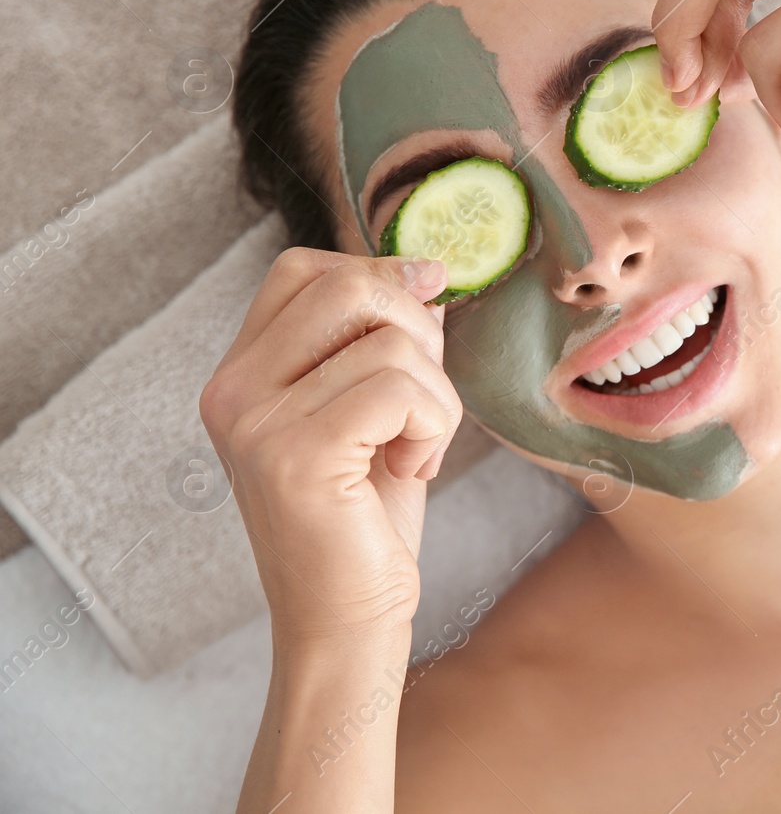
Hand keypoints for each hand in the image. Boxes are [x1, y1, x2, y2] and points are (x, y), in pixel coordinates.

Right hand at [198, 250, 462, 646]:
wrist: (348, 621)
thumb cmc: (367, 518)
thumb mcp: (378, 410)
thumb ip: (386, 341)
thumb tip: (424, 268)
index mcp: (243, 373)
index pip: (304, 269)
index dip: (377, 273)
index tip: (426, 309)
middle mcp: (233, 390)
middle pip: (348, 286)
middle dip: (417, 329)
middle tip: (423, 398)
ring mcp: (256, 422)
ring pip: (392, 343)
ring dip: (437, 398)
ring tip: (414, 451)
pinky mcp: (295, 456)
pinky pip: (401, 391)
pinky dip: (434, 427)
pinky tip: (412, 470)